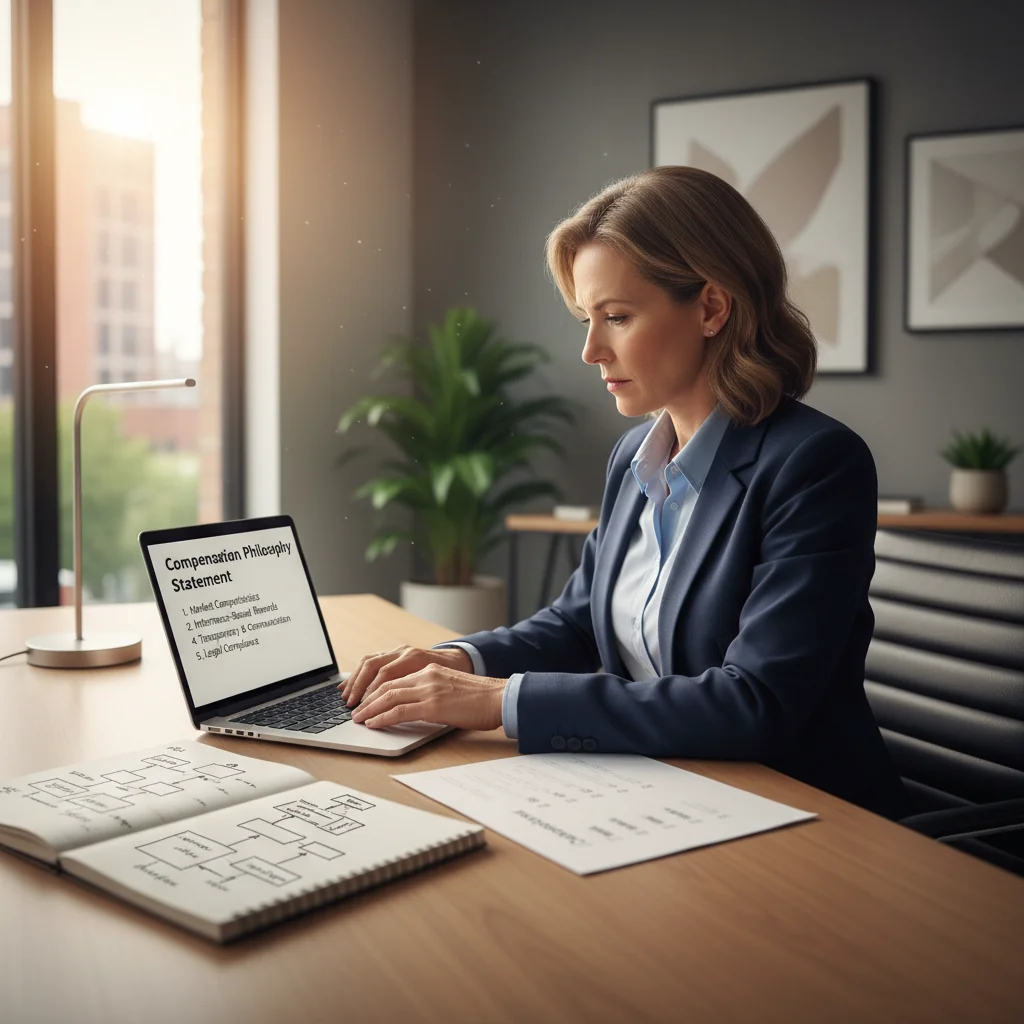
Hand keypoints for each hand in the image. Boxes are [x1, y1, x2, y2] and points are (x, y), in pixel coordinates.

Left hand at [349, 663, 506, 731]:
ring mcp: (429, 689)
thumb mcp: (451, 688)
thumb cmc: (480, 698)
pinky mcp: (433, 705)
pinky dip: (383, 718)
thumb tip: (414, 706)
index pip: (394, 679)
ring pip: (389, 697)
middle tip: (355, 711)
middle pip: (387, 686)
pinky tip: (374, 724)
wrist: (499, 698)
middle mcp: (426, 676)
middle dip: (367, 699)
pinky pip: (399, 711)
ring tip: (359, 719)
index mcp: (430, 670)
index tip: (365, 701)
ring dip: (370, 709)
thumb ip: (432, 692)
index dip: (376, 690)